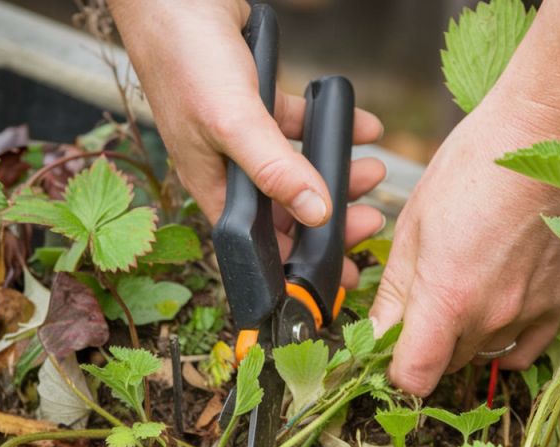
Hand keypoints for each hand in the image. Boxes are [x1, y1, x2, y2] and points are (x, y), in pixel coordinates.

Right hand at [109, 0, 386, 285]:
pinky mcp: (258, 102)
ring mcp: (244, 135)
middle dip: (331, 218)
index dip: (299, 262)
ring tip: (373, 170)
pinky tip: (363, 127)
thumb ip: (275, 171)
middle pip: (287, 209)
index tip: (339, 273)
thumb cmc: (185, 58)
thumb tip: (316, 213)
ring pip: (299, 169)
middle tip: (370, 222)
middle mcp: (228, 167)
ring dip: (338, 174)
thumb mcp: (232, 122)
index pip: (261, 242)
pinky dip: (333, 128)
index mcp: (213, 186)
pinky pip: (301, 126)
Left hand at [369, 94, 559, 395]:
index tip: (388, 348)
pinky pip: (525, 350)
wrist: (547, 137)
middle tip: (421, 301)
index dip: (394, 370)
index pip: (414, 377)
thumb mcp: (416, 223)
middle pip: (446, 364)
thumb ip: (396, 290)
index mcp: (448, 298)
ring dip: (463, 337)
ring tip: (461, 288)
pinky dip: (504, 341)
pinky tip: (494, 310)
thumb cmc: (475, 167)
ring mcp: (530, 313)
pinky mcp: (559, 303)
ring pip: (482, 354)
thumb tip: (378, 333)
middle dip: (424, 344)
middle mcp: (491, 317)